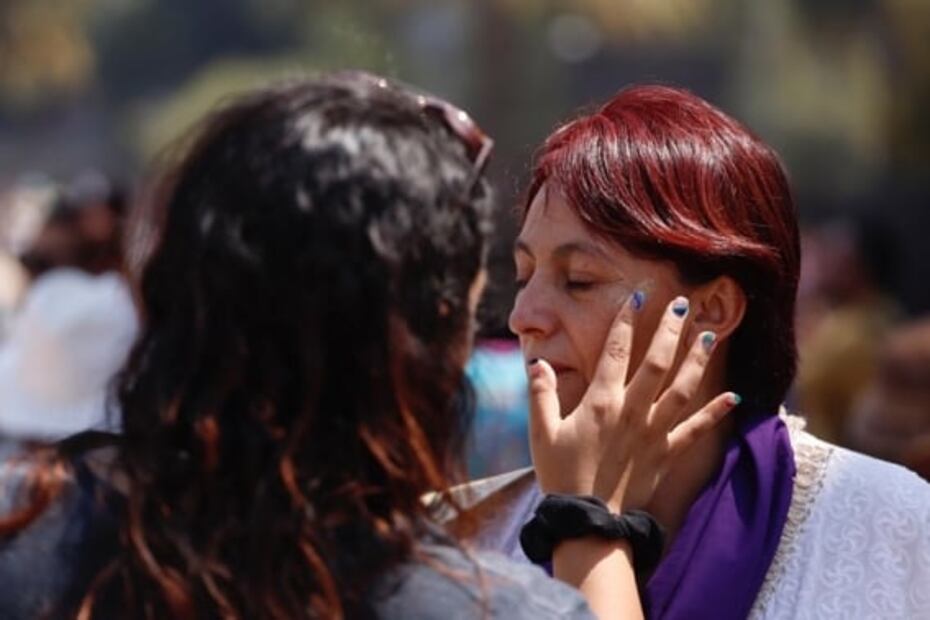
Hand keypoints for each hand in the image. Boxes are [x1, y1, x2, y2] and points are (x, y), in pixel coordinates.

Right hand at [527, 295, 737, 511]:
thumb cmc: (562, 476)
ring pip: (683, 389)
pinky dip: (716, 412)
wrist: (590, 522)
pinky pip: (696, 430)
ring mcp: (654, 432)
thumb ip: (540, 394)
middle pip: (657, 362)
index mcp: (601, 402)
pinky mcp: (666, 454)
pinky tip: (734, 396)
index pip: (616, 351)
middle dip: (670, 329)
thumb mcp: (542, 433)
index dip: (626, 321)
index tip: (636, 296)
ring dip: (697, 360)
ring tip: (708, 334)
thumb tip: (537, 362)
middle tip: (683, 303)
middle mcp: (633, 411)